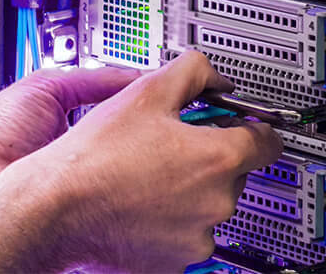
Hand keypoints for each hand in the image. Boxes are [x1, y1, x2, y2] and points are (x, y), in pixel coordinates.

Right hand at [0, 51, 281, 273]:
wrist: (57, 209)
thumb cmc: (96, 157)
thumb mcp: (147, 91)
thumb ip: (194, 72)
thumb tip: (214, 76)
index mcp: (218, 159)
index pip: (269, 140)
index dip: (253, 124)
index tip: (242, 121)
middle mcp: (216, 202)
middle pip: (236, 170)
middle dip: (211, 154)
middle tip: (175, 141)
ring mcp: (197, 237)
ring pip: (209, 203)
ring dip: (190, 187)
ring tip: (149, 171)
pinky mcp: (175, 261)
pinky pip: (186, 232)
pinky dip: (171, 218)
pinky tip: (142, 199)